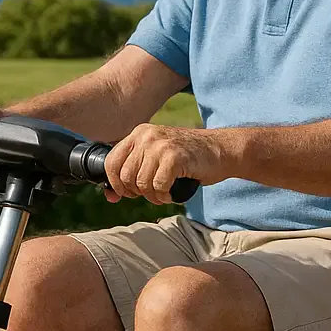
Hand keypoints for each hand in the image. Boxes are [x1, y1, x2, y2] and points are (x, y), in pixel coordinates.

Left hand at [103, 124, 227, 204]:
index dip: (116, 183)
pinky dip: (164, 196)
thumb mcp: (156, 157)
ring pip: (141, 183)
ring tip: (164, 194)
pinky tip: (172, 193)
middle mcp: (146, 136)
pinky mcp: (174, 157)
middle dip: (136, 192)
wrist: (220, 150)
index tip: (127, 193)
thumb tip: (109, 196)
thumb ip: (134, 171)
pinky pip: (158, 186)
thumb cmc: (188, 157)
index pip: (111, 162)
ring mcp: (160, 145)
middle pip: (126, 176)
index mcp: (138, 133)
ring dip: (153, 196)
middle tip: (152, 194)